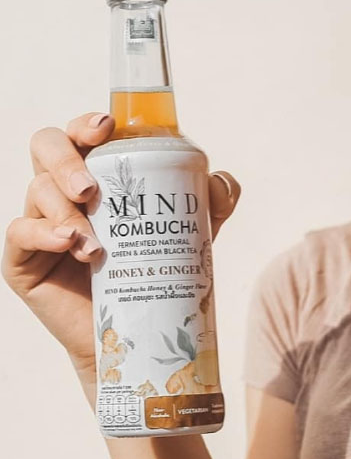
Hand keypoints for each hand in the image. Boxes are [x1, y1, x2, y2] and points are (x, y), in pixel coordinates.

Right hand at [1, 114, 240, 390]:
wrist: (134, 335)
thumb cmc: (154, 276)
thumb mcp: (188, 237)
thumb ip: (209, 208)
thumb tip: (223, 180)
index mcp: (98, 176)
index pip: (82, 135)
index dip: (87, 123)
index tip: (107, 128)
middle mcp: (65, 192)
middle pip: (47, 147)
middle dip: (67, 161)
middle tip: (91, 190)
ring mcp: (41, 223)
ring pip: (37, 190)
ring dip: (66, 212)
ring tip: (95, 246)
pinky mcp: (24, 258)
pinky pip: (19, 231)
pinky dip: (43, 233)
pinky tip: (70, 245)